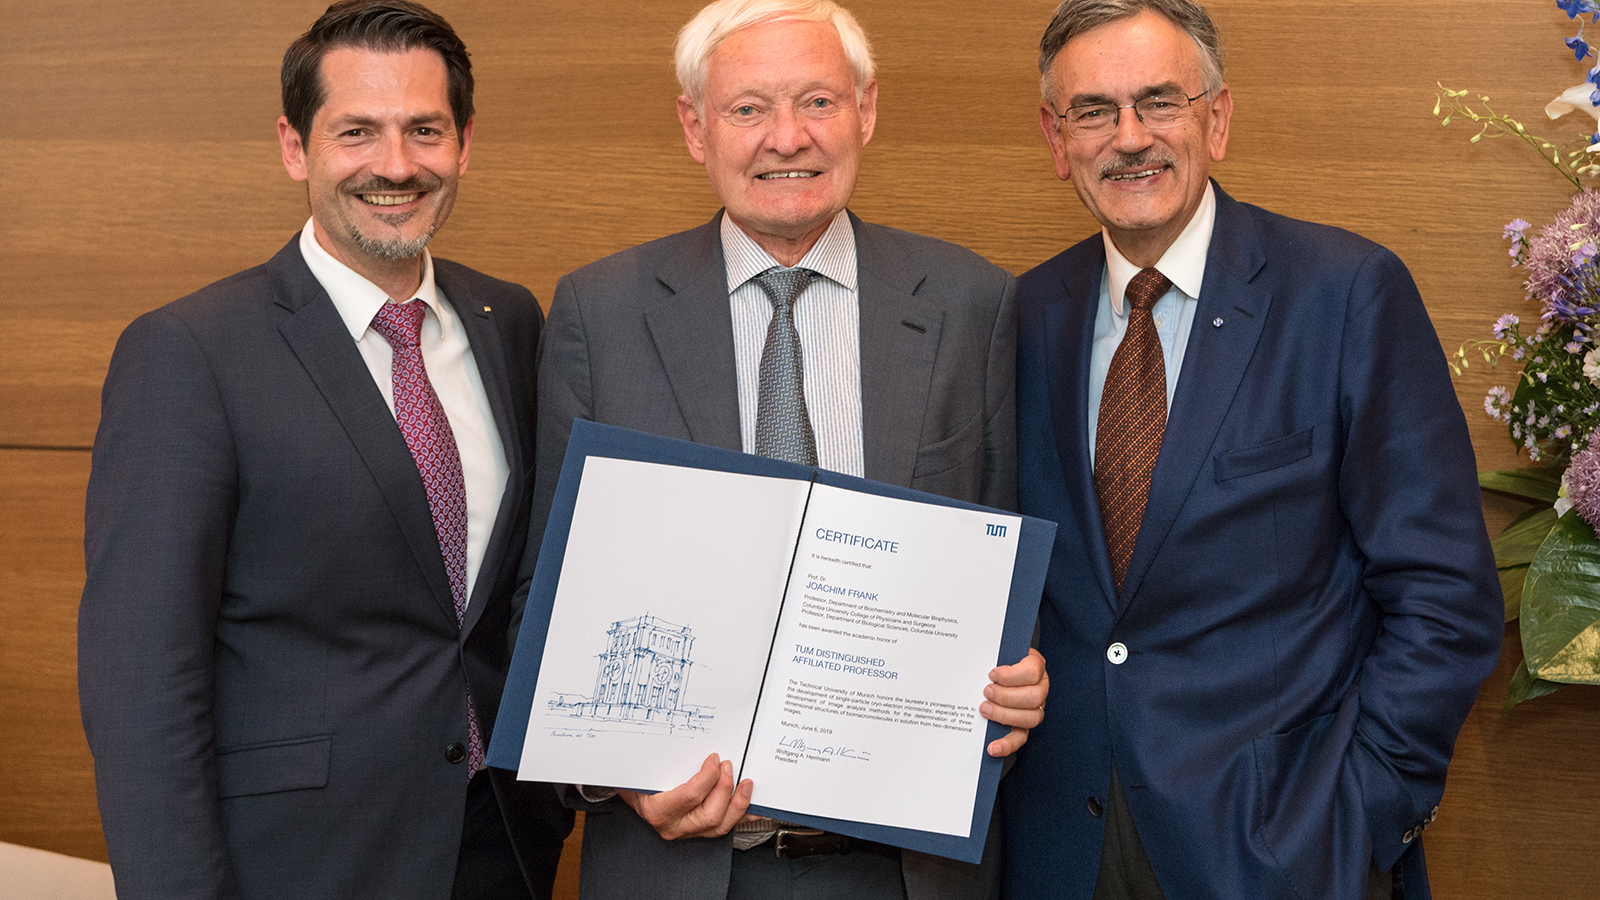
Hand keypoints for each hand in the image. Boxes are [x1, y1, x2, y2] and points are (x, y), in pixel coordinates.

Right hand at [615, 753, 753, 839]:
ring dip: (738, 804)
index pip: (690, 797)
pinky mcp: (700, 830)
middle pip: (710, 815)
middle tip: (728, 766)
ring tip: (746, 784)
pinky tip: (755, 808)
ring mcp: (688, 831)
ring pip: (720, 825)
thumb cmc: (636, 782)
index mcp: (658, 810)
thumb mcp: (638, 770)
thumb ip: (652, 759)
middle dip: (725, 789)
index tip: (714, 759)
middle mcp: (674, 825)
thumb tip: (666, 741)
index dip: (708, 777)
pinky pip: (725, 826)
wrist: (633, 796)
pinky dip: (743, 816)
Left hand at [980, 648, 1048, 756]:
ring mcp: (1035, 708)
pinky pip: (1021, 738)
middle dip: (1006, 696)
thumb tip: (973, 651)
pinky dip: (1007, 744)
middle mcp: (1040, 688)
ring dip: (1005, 716)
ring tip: (984, 710)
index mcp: (1035, 665)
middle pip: (1034, 697)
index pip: (1032, 672)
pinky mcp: (1023, 725)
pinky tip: (993, 747)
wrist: (995, 669)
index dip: (1011, 675)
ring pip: (1031, 718)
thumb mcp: (997, 651)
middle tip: (986, 692)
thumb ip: (992, 653)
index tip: (991, 674)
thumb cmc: (996, 659)